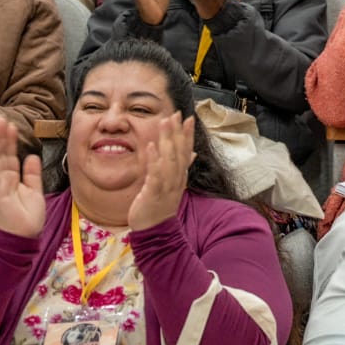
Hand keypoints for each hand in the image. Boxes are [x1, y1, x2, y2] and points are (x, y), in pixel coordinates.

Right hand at [0, 115, 46, 237]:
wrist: (24, 237)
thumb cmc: (28, 217)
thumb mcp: (34, 190)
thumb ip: (32, 174)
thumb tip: (31, 156)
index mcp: (11, 179)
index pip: (9, 155)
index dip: (10, 140)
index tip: (11, 124)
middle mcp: (2, 179)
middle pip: (1, 154)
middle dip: (1, 135)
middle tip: (1, 117)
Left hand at [127, 113, 194, 230]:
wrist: (155, 230)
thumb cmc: (161, 206)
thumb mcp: (173, 184)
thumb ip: (181, 167)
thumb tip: (193, 153)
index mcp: (180, 176)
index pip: (186, 151)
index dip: (187, 134)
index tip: (188, 117)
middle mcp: (176, 179)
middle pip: (178, 152)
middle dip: (177, 132)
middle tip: (175, 114)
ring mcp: (167, 186)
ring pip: (169, 160)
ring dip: (167, 140)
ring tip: (164, 123)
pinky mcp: (154, 193)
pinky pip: (155, 174)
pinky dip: (154, 160)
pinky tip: (151, 147)